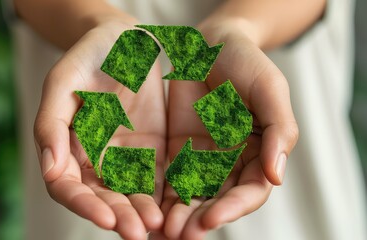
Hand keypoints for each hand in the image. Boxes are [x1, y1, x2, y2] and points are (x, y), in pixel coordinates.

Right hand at [33, 22, 165, 239]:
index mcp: (66, 147)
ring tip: (159, 227)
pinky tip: (177, 208)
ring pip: (131, 194)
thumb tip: (49, 170)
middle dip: (119, 217)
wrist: (124, 41)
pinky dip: (165, 195)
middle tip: (137, 233)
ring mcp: (124, 158)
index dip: (84, 205)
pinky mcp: (152, 151)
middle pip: (102, 197)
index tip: (106, 219)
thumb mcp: (62, 82)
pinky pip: (158, 178)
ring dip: (143, 213)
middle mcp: (94, 160)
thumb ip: (51, 124)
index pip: (69, 187)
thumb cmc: (87, 56)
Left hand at [156, 25, 298, 239]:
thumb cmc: (245, 62)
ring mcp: (203, 159)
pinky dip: (161, 197)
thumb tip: (277, 176)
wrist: (209, 45)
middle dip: (200, 220)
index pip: (250, 191)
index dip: (233, 208)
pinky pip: (169, 178)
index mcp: (260, 153)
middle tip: (180, 235)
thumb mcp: (269, 89)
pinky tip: (149, 210)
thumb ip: (279, 131)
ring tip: (163, 232)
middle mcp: (232, 163)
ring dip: (179, 216)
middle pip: (218, 200)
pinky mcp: (177, 152)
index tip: (210, 219)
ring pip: (193, 196)